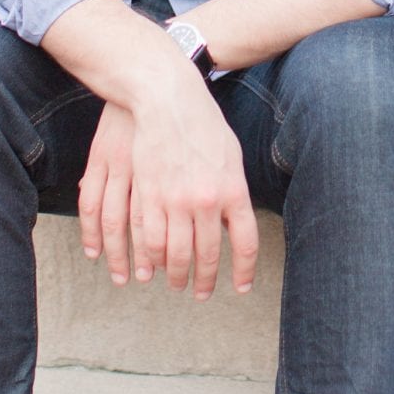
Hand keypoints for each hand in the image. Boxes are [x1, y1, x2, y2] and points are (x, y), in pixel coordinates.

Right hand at [80, 54, 258, 299]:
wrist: (169, 100)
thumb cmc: (204, 125)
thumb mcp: (231, 157)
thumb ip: (233, 191)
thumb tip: (233, 221)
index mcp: (233, 191)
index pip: (245, 244)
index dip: (243, 271)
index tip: (240, 288)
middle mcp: (207, 201)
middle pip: (207, 255)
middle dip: (203, 280)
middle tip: (200, 293)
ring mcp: (175, 200)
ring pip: (175, 254)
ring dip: (176, 274)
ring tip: (176, 284)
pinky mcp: (148, 196)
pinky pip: (150, 239)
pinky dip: (152, 258)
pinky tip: (154, 266)